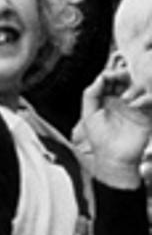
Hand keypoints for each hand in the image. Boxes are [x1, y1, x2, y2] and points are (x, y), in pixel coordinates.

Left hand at [78, 64, 151, 181]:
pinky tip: (134, 105)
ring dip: (132, 87)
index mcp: (106, 100)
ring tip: (124, 98)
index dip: (109, 75)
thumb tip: (99, 77)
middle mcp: (120, 101)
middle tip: (118, 78)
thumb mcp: (89, 115)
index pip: (110, 80)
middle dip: (122, 76)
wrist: (114, 159)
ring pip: (139, 87)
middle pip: (126, 79)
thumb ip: (90, 94)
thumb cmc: (100, 141)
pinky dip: (143, 99)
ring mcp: (133, 107)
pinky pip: (149, 100)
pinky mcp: (145, 115)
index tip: (106, 77)